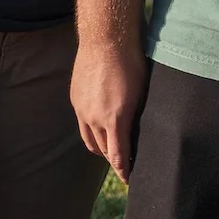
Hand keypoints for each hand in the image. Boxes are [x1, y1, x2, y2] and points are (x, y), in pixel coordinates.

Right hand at [72, 38, 147, 182]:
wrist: (106, 39)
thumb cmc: (132, 62)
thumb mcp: (142, 92)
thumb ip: (137, 115)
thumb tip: (139, 130)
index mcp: (115, 118)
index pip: (118, 155)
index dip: (123, 170)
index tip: (129, 179)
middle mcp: (95, 118)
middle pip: (103, 150)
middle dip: (113, 159)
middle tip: (124, 163)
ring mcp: (82, 109)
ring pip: (89, 139)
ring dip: (100, 147)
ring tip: (112, 148)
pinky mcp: (75, 100)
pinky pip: (82, 123)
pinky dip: (92, 130)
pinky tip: (101, 126)